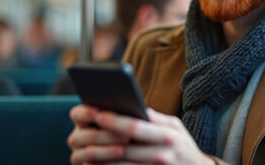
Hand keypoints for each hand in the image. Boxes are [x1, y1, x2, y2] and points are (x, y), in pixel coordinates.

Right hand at [68, 104, 130, 163]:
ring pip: (89, 152)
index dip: (85, 113)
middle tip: (126, 136)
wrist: (131, 150)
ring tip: (123, 150)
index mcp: (83, 120)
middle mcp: (78, 136)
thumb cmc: (127, 128)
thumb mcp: (124, 118)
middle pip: (86, 135)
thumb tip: (125, 108)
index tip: (98, 112)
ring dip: (106, 151)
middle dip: (106, 135)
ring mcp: (79, 153)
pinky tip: (116, 161)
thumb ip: (120, 113)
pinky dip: (103, 164)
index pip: (77, 114)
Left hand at [68, 105, 214, 164]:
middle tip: (82, 134)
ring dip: (100, 161)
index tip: (97, 114)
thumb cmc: (183, 145)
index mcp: (167, 135)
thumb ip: (154, 118)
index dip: (114, 121)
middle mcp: (162, 153)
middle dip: (101, 141)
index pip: (135, 127)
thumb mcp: (175, 127)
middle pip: (124, 148)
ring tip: (84, 153)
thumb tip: (131, 106)